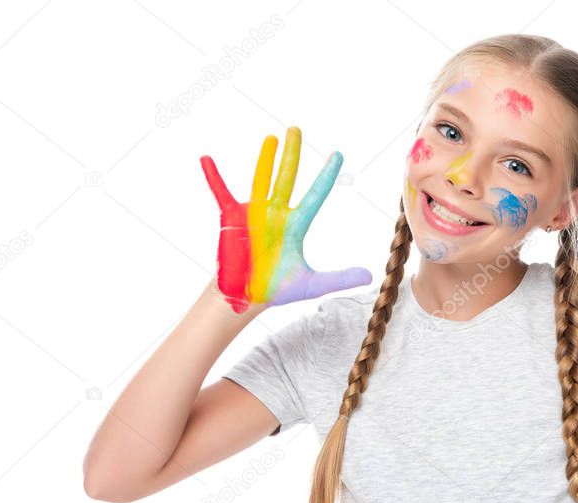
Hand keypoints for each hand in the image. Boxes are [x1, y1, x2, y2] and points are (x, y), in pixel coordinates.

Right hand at [201, 126, 371, 312]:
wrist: (244, 298)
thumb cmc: (276, 289)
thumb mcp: (313, 285)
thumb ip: (339, 278)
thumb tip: (370, 277)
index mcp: (295, 225)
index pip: (315, 195)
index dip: (326, 175)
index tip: (337, 154)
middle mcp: (275, 214)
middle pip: (287, 177)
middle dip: (292, 154)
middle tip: (296, 129)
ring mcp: (253, 214)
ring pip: (261, 179)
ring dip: (265, 159)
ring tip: (272, 138)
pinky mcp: (231, 219)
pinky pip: (221, 193)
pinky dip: (214, 177)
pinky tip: (207, 159)